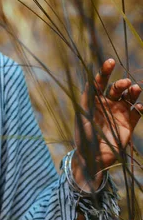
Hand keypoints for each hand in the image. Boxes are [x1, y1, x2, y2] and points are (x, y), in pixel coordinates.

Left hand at [73, 58, 141, 189]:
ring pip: (128, 98)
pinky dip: (139, 108)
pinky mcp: (128, 125)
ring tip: (135, 89)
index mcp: (95, 99)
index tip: (110, 62)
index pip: (100, 81)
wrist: (92, 157)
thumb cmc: (83, 134)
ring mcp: (119, 113)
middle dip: (121, 83)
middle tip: (125, 83)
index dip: (105, 71)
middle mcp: (108, 103)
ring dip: (133, 92)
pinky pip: (136, 113)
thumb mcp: (83, 114)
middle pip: (116, 88)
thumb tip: (91, 80)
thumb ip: (88, 99)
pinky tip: (139, 107)